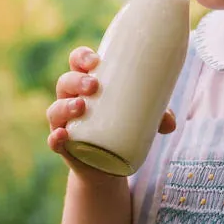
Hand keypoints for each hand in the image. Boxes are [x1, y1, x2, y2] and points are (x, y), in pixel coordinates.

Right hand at [46, 46, 175, 169]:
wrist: (108, 167)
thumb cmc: (123, 129)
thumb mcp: (142, 120)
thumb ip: (158, 117)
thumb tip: (170, 122)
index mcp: (86, 85)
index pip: (77, 62)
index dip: (82, 57)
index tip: (95, 59)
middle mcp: (70, 100)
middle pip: (65, 82)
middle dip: (76, 80)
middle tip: (94, 85)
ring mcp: (64, 123)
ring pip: (56, 109)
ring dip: (65, 105)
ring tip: (81, 106)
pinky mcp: (64, 146)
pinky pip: (53, 140)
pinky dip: (55, 138)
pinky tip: (62, 135)